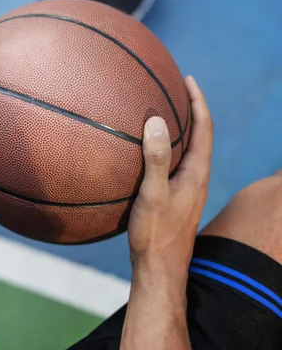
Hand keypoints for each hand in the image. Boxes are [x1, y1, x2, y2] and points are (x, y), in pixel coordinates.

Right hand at [128, 76, 212, 277]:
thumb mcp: (154, 194)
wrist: (159, 269)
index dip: (198, 102)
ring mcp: (185, 189)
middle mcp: (195, 178)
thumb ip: (157, 159)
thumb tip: (156, 122)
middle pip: (199, 135)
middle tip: (175, 89)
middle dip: (190, 109)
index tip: (188, 80)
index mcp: (197, 174)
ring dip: (179, 128)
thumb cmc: (156, 234)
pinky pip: (173, 162)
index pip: (204, 128)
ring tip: (162, 111)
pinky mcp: (174, 197)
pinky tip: (145, 151)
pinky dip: (165, 147)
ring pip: (187, 149)